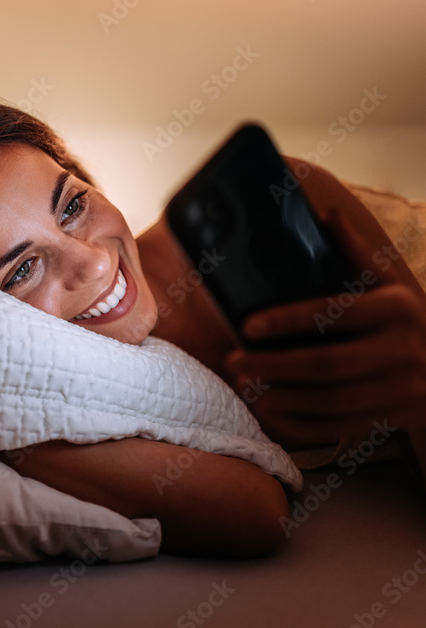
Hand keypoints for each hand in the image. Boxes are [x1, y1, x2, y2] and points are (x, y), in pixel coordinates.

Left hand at [225, 209, 425, 448]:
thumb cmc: (408, 319)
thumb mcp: (391, 284)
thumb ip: (356, 254)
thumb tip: (326, 214)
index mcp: (397, 309)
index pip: (333, 314)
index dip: (287, 321)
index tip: (247, 326)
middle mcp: (403, 350)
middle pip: (327, 365)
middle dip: (273, 365)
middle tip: (233, 360)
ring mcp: (401, 389)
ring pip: (330, 401)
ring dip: (281, 396)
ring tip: (245, 385)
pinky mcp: (393, 418)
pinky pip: (339, 427)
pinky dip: (299, 422)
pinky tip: (270, 410)